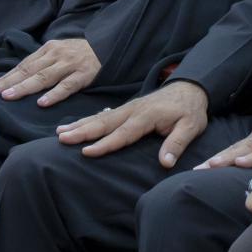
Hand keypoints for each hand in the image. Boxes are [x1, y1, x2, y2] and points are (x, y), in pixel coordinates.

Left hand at [0, 37, 99, 105]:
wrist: (108, 47)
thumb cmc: (78, 54)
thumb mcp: (58, 52)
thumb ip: (41, 63)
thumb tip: (17, 78)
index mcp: (48, 49)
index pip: (24, 65)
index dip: (7, 77)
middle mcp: (56, 55)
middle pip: (29, 71)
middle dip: (10, 82)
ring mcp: (70, 65)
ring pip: (44, 77)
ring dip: (25, 87)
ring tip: (10, 96)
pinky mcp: (83, 75)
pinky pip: (66, 86)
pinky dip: (54, 94)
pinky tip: (42, 102)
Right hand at [57, 81, 208, 165]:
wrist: (190, 88)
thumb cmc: (190, 111)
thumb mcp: (191, 127)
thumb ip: (177, 144)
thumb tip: (165, 163)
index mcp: (146, 116)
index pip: (123, 133)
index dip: (105, 144)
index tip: (86, 152)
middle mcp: (132, 110)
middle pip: (104, 123)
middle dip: (81, 131)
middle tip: (61, 138)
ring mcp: (128, 108)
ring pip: (100, 117)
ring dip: (80, 125)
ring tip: (60, 132)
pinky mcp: (127, 109)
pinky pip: (104, 115)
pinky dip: (88, 120)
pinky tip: (76, 125)